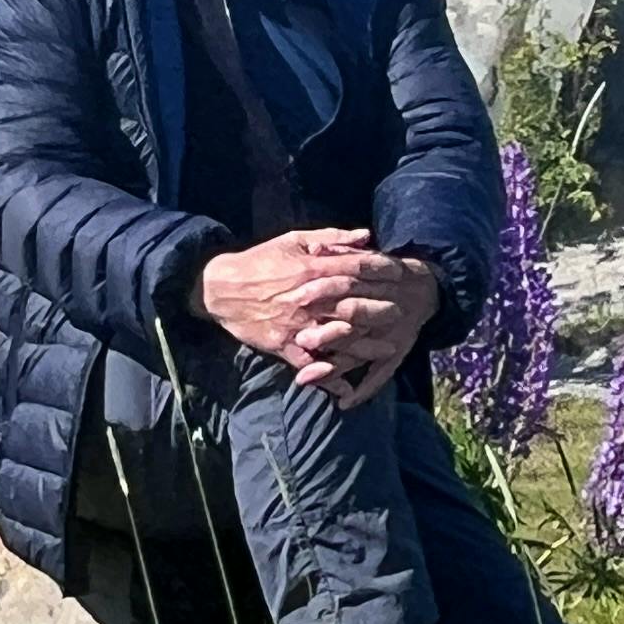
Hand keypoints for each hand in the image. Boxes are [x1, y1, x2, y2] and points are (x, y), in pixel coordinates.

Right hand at [197, 228, 420, 387]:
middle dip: (381, 308)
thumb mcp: (294, 241)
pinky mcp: (284, 345)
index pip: (357, 268)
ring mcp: (297, 324)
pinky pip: (310, 364)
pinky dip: (328, 378)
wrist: (222, 288)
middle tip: (402, 312)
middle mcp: (308, 298)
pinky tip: (347, 388)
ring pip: (339, 336)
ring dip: (366, 344)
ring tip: (389, 348)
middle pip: (355, 304)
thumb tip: (366, 235)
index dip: (383, 269)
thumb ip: (331, 238)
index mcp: (312, 269)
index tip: (401, 273)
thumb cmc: (260, 261)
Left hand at [294, 253, 438, 409]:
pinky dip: (363, 391)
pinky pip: (380, 376)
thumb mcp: (367, 258)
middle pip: (349, 326)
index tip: (299, 298)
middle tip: (301, 341)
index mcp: (371, 290)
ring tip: (306, 378)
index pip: (345, 290)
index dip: (322, 293)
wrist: (423, 289)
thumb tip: (317, 247)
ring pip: (357, 355)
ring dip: (331, 368)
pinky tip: (344, 404)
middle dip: (325, 334)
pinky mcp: (395, 356)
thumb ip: (341, 250)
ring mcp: (387, 339)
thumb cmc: (385, 273)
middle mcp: (379, 316)